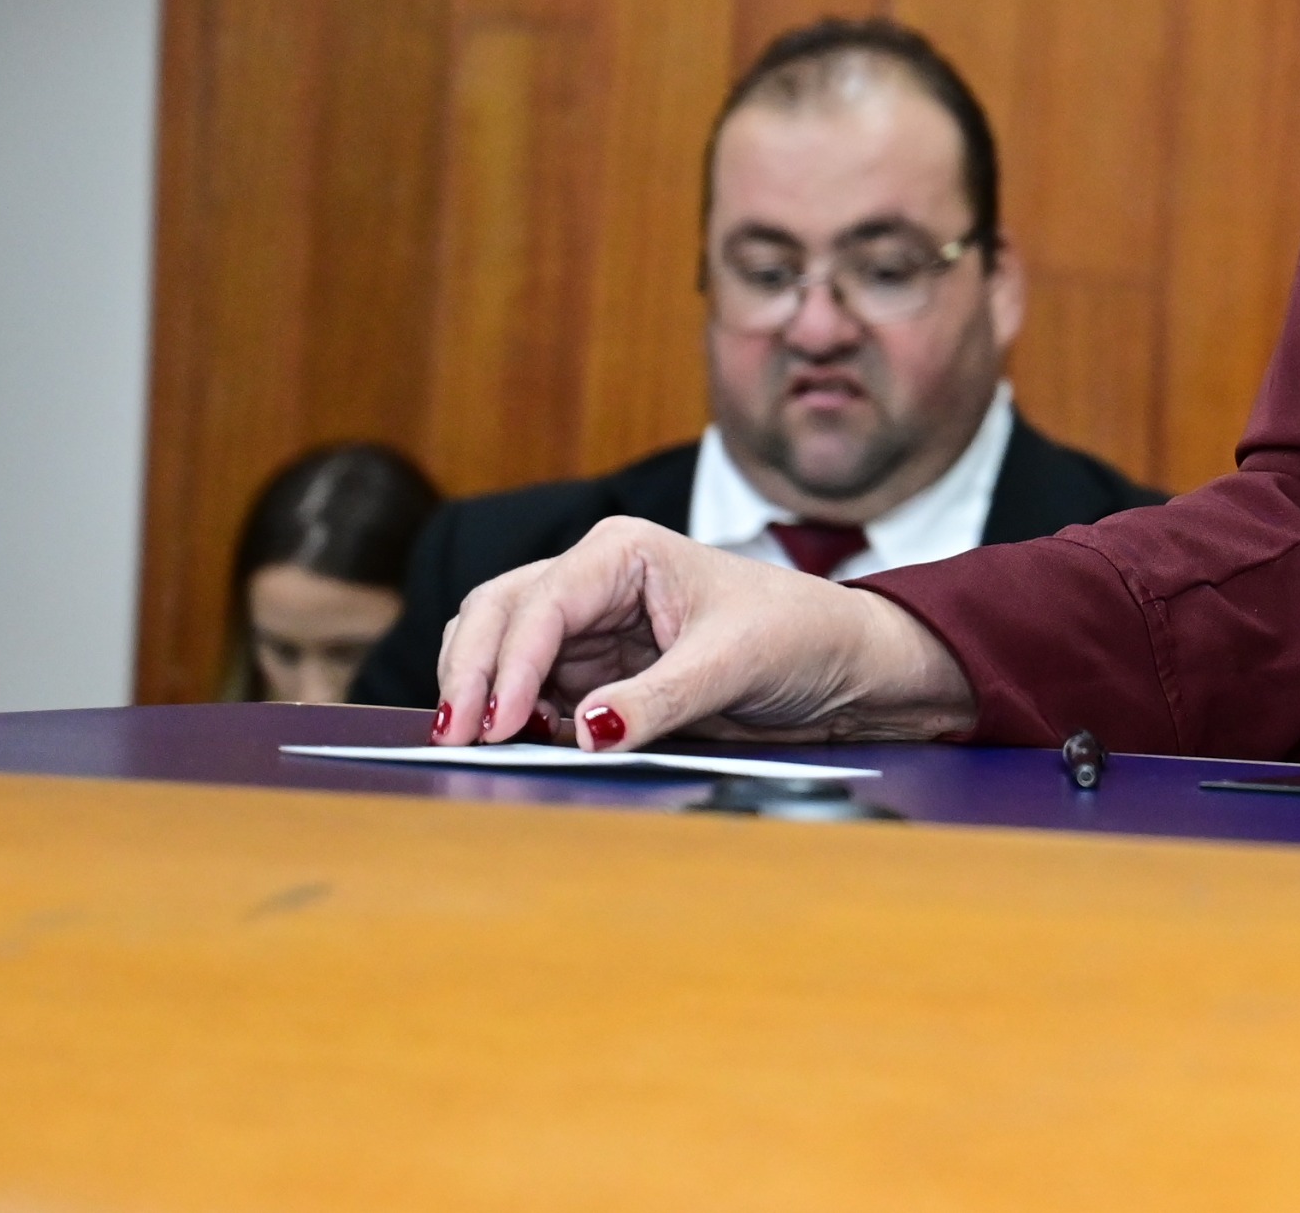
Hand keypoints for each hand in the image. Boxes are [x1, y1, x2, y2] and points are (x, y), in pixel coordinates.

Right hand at [428, 517, 978, 751]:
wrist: (843, 664)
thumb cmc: (801, 635)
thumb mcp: (734, 664)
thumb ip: (659, 699)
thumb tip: (585, 731)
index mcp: (624, 551)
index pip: (542, 601)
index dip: (510, 662)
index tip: (496, 721)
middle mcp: (595, 579)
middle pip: (497, 615)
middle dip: (473, 673)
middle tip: (456, 740)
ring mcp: (589, 627)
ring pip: (499, 649)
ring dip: (482, 693)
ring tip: (477, 748)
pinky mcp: (594, 671)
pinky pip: (530, 690)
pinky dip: (512, 715)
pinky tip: (519, 745)